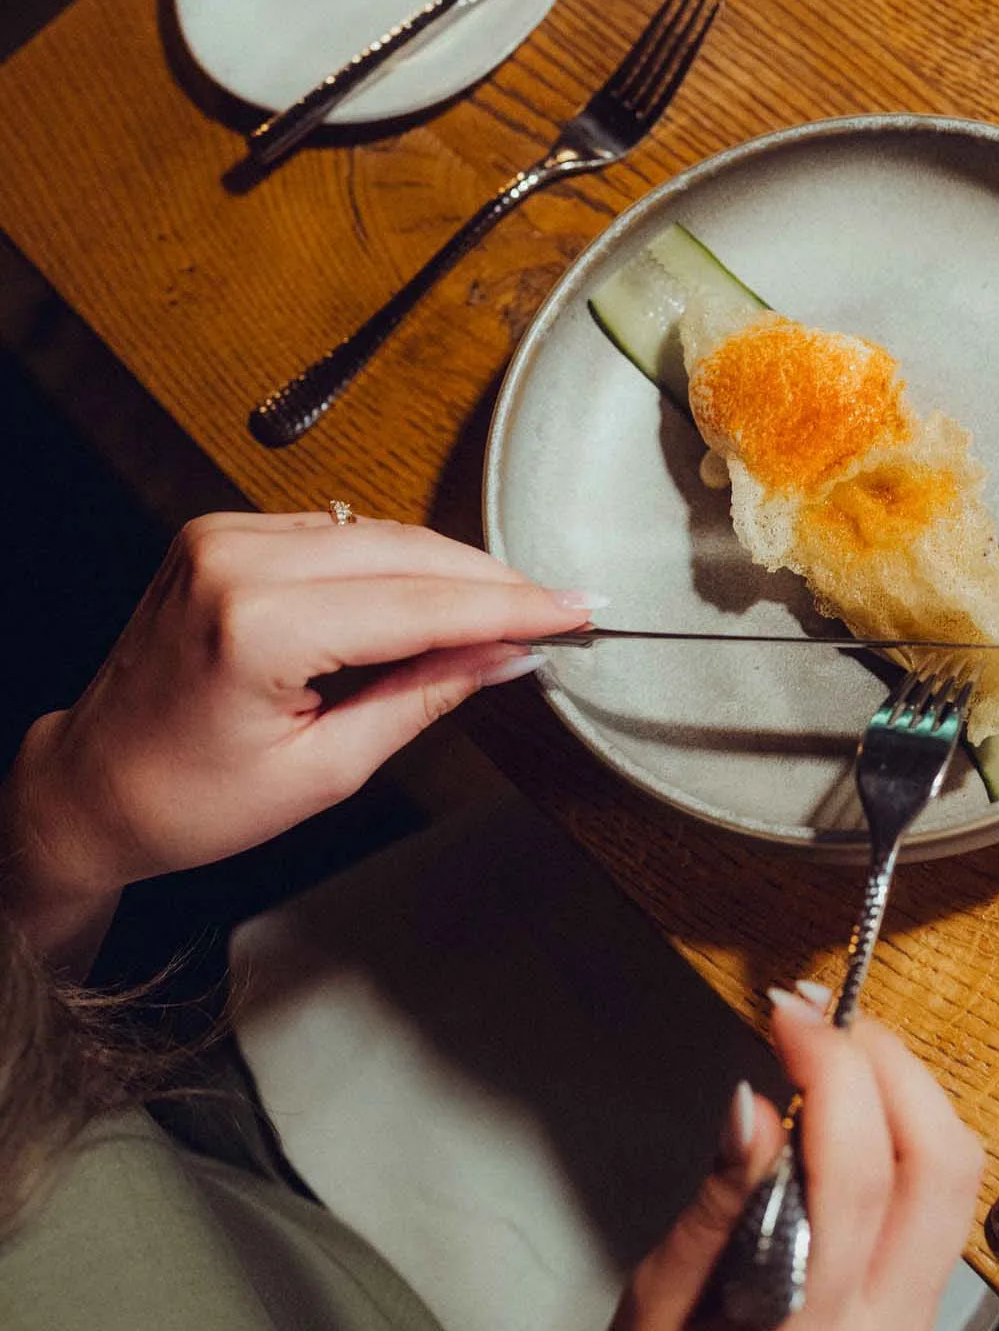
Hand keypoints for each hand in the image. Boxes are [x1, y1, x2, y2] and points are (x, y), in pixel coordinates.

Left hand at [1, 511, 586, 964]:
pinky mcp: (221, 532)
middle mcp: (235, 561)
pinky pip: (336, 532)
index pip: (418, 603)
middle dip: (489, 579)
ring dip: (446, 567)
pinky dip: (393, 559)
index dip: (508, 606)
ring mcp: (223, 536)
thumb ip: (423, 697)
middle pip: (405, 551)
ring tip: (507, 608)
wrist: (92, 785)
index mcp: (256, 627)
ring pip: (376, 532)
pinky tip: (432, 593)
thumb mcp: (324, 771)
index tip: (575, 610)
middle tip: (558, 607)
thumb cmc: (189, 799)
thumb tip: (506, 655)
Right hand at [544, 989, 983, 1330]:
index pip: (860, 1174)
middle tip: (822, 1016)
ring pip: (956, 1188)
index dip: (834, 1070)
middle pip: (941, 1168)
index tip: (787, 1012)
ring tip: (833, 1052)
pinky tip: (846, 1120)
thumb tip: (755, 1102)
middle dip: (893, 1065)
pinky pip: (937, 1219)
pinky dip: (905, 1145)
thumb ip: (714, 1209)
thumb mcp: (648, 1318)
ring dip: (908, 1097)